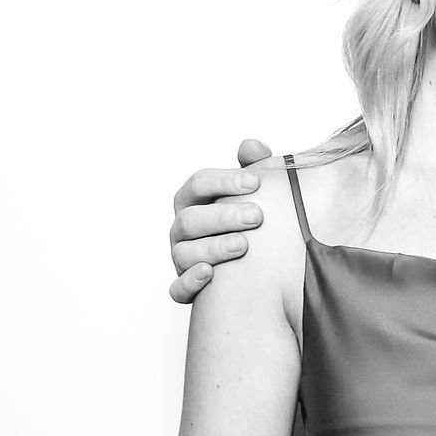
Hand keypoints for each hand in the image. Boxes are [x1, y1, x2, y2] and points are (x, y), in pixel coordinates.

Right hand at [168, 139, 273, 302]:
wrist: (255, 262)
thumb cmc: (248, 218)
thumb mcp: (253, 192)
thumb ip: (253, 167)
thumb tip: (252, 147)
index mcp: (195, 201)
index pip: (198, 184)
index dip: (224, 181)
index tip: (254, 182)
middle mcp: (183, 228)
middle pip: (190, 219)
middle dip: (223, 216)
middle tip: (257, 216)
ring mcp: (182, 257)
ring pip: (184, 252)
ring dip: (213, 248)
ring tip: (243, 245)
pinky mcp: (186, 286)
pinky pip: (178, 288)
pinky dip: (190, 282)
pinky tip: (209, 274)